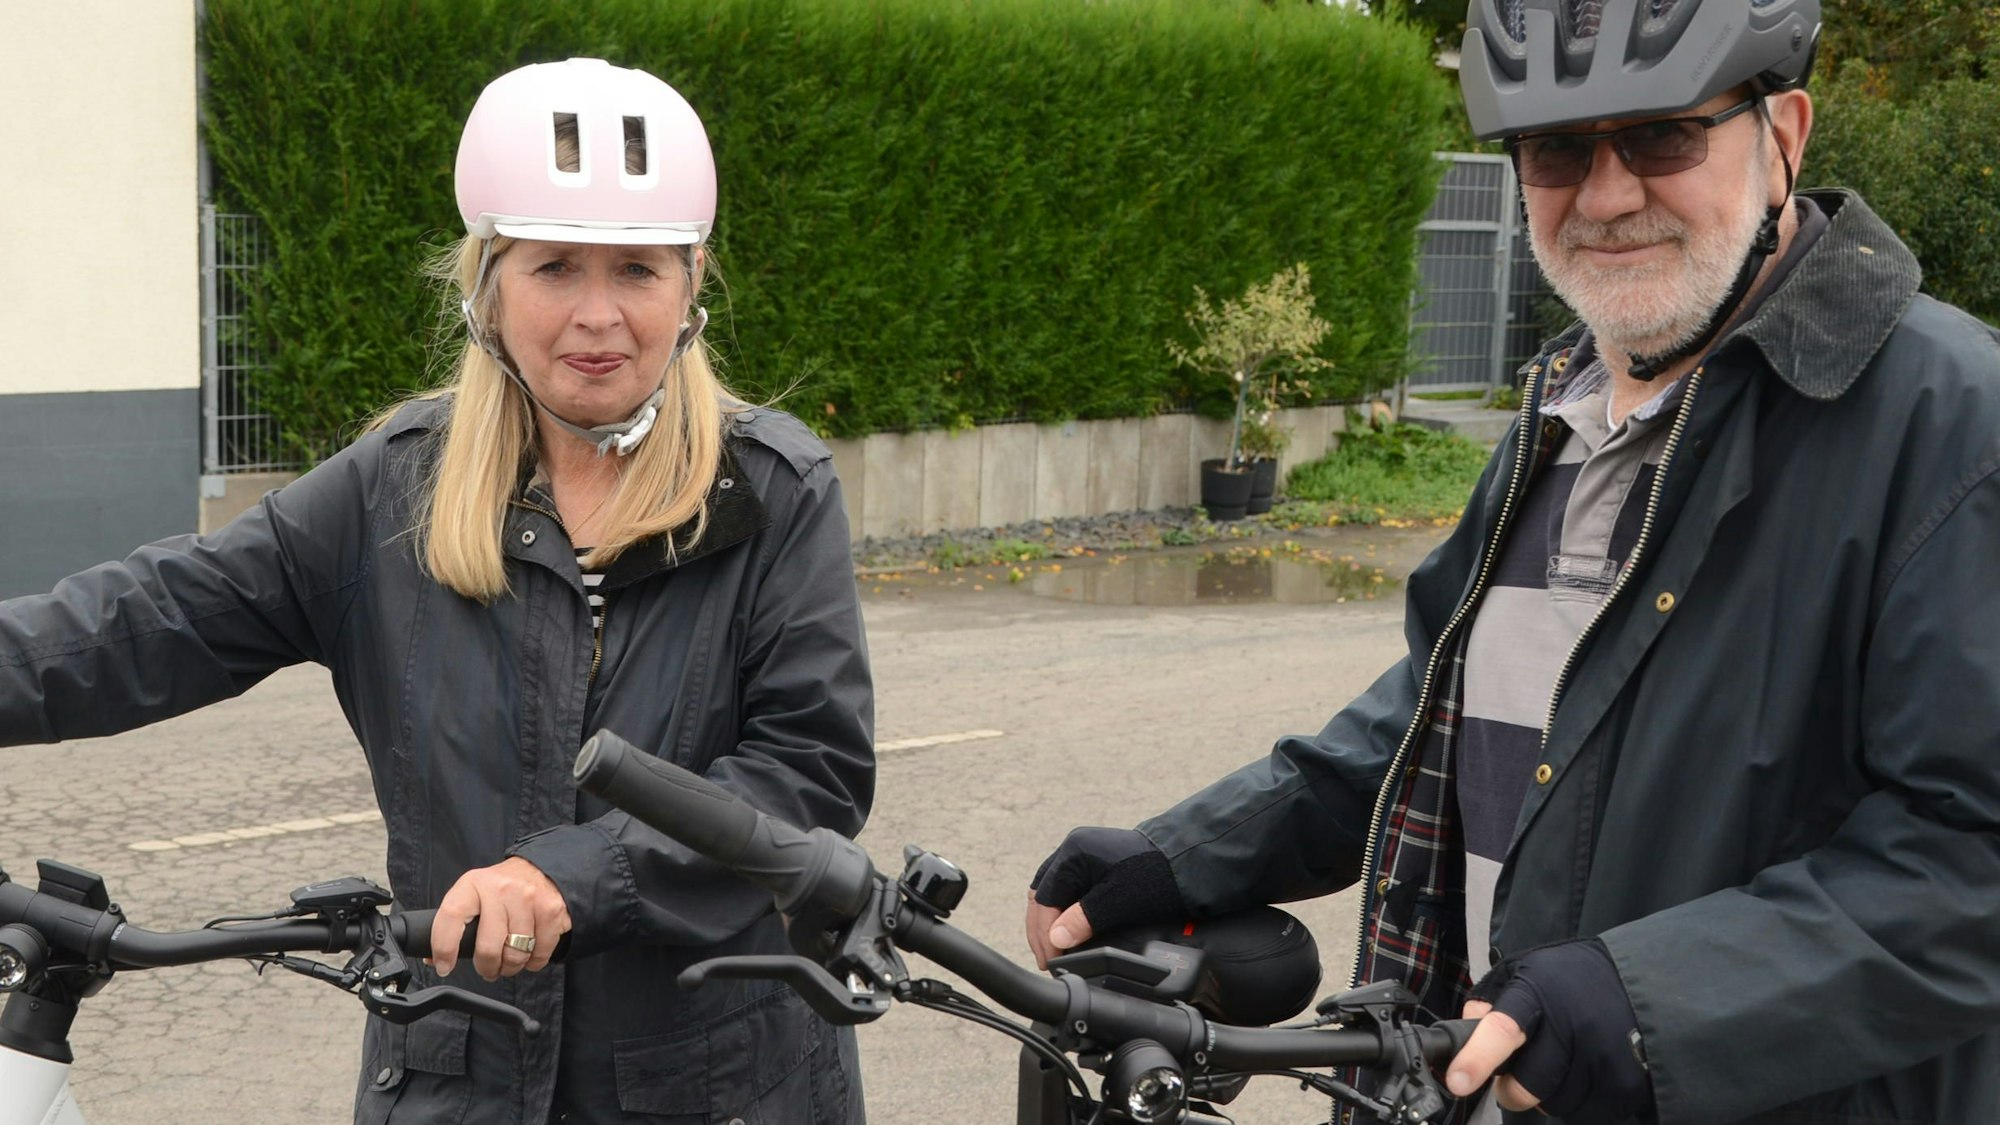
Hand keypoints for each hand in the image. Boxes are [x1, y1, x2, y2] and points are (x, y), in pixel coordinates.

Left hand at [430, 856, 571, 980]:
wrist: (540, 868)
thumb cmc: (501, 888)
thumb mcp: (472, 894)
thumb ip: (453, 924)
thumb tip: (433, 958)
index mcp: (474, 885)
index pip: (451, 916)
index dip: (445, 947)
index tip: (445, 966)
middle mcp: (501, 889)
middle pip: (488, 947)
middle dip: (486, 968)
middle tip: (488, 969)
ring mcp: (528, 899)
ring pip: (515, 954)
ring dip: (510, 967)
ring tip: (508, 962)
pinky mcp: (551, 911)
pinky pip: (540, 953)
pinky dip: (533, 962)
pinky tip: (529, 955)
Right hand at [1024, 826, 1180, 969]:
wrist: (1188, 860)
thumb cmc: (1158, 876)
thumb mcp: (1119, 901)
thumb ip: (1084, 919)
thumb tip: (1056, 939)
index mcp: (1074, 852)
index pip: (1044, 899)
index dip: (1044, 933)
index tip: (1049, 959)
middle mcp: (1073, 848)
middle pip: (1043, 894)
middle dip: (1042, 929)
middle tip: (1047, 960)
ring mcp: (1083, 854)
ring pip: (1053, 893)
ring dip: (1049, 921)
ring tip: (1053, 950)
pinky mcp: (1093, 864)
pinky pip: (1067, 890)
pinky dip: (1062, 912)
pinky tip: (1067, 931)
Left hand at [1445, 939, 1653, 1124]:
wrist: (1642, 979)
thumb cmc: (1572, 978)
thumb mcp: (1524, 969)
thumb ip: (1490, 1001)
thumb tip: (1464, 1036)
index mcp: (1537, 992)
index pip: (1503, 1029)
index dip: (1477, 1059)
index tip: (1458, 1081)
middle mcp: (1571, 1023)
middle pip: (1527, 1085)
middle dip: (1512, 1090)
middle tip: (1516, 1076)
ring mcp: (1602, 1054)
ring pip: (1556, 1104)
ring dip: (1549, 1095)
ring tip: (1562, 1063)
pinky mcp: (1627, 1080)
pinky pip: (1588, 1112)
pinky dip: (1580, 1101)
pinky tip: (1586, 1072)